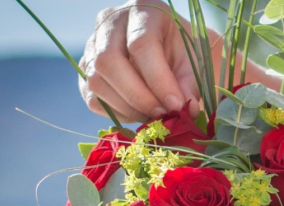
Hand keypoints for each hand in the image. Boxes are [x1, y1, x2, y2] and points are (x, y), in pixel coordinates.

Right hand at [79, 0, 199, 121]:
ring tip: (154, 117)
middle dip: (138, 97)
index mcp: (143, 9)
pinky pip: (93, 99)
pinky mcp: (87, 71)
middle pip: (109, 61)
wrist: (173, 59)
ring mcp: (93, 46)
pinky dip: (117, 113)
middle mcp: (111, 21)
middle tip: (162, 116)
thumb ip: (190, 86)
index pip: (141, 44)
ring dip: (128, 108)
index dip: (159, 81)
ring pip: (97, 82)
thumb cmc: (187, 57)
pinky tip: (139, 113)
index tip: (177, 106)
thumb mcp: (196, 65)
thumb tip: (184, 110)